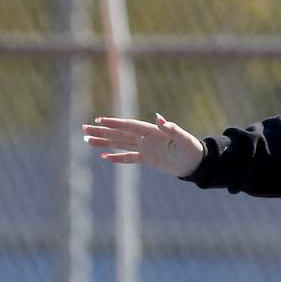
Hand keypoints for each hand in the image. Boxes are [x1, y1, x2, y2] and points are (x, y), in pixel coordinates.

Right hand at [82, 113, 204, 176]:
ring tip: (87, 139)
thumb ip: (171, 129)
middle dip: (102, 131)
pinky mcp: (147, 159)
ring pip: (120, 144)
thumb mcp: (183, 139)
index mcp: (152, 131)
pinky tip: (104, 156)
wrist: (197, 163)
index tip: (99, 120)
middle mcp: (145, 138)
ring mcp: (145, 148)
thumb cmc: (192, 149)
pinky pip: (129, 158)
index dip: (114, 123)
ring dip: (104, 142)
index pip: (129, 126)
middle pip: (119, 133)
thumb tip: (160, 118)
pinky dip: (117, 158)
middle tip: (83, 128)